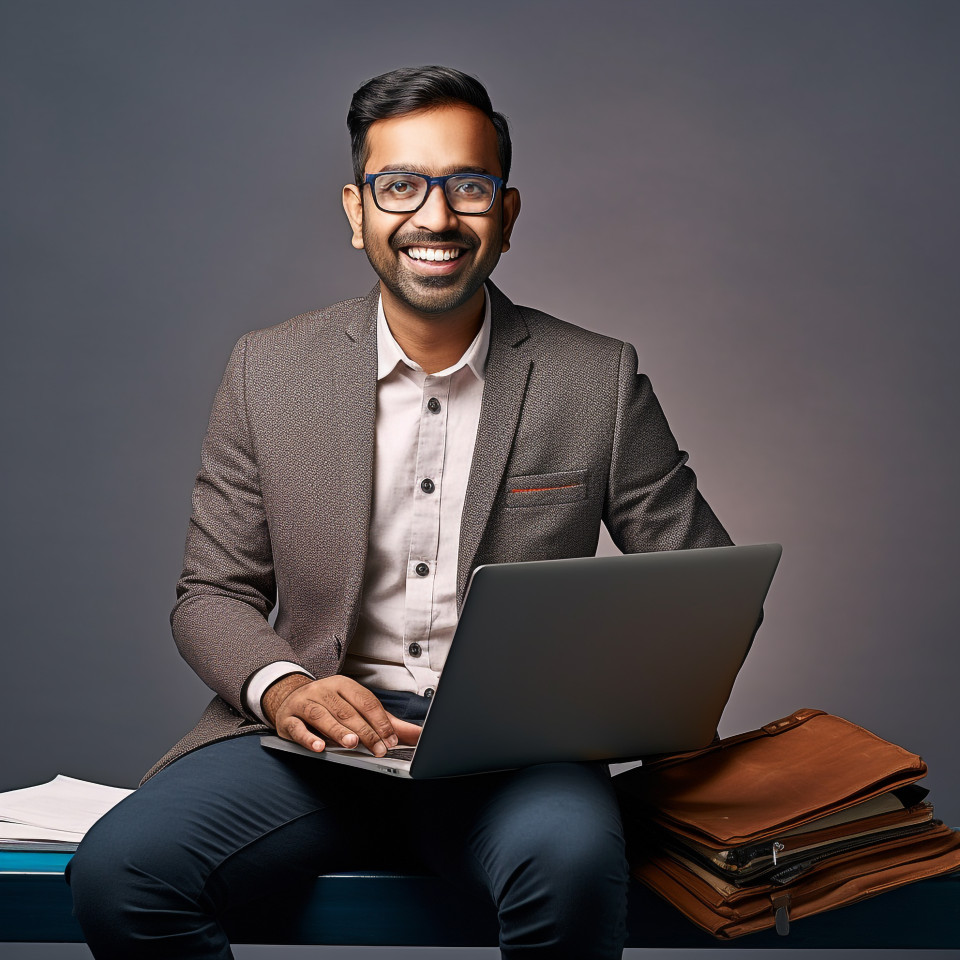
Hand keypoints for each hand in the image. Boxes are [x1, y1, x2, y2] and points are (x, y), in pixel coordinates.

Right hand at [263, 674, 421, 755]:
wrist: (287, 699)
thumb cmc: (330, 707)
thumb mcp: (356, 709)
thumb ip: (386, 722)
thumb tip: (417, 735)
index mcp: (343, 685)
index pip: (365, 701)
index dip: (380, 720)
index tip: (391, 740)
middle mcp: (323, 690)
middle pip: (346, 710)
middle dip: (365, 731)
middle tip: (378, 749)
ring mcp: (303, 703)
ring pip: (322, 716)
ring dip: (338, 730)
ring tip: (352, 743)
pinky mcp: (287, 719)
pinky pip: (297, 728)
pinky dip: (308, 738)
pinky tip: (319, 747)